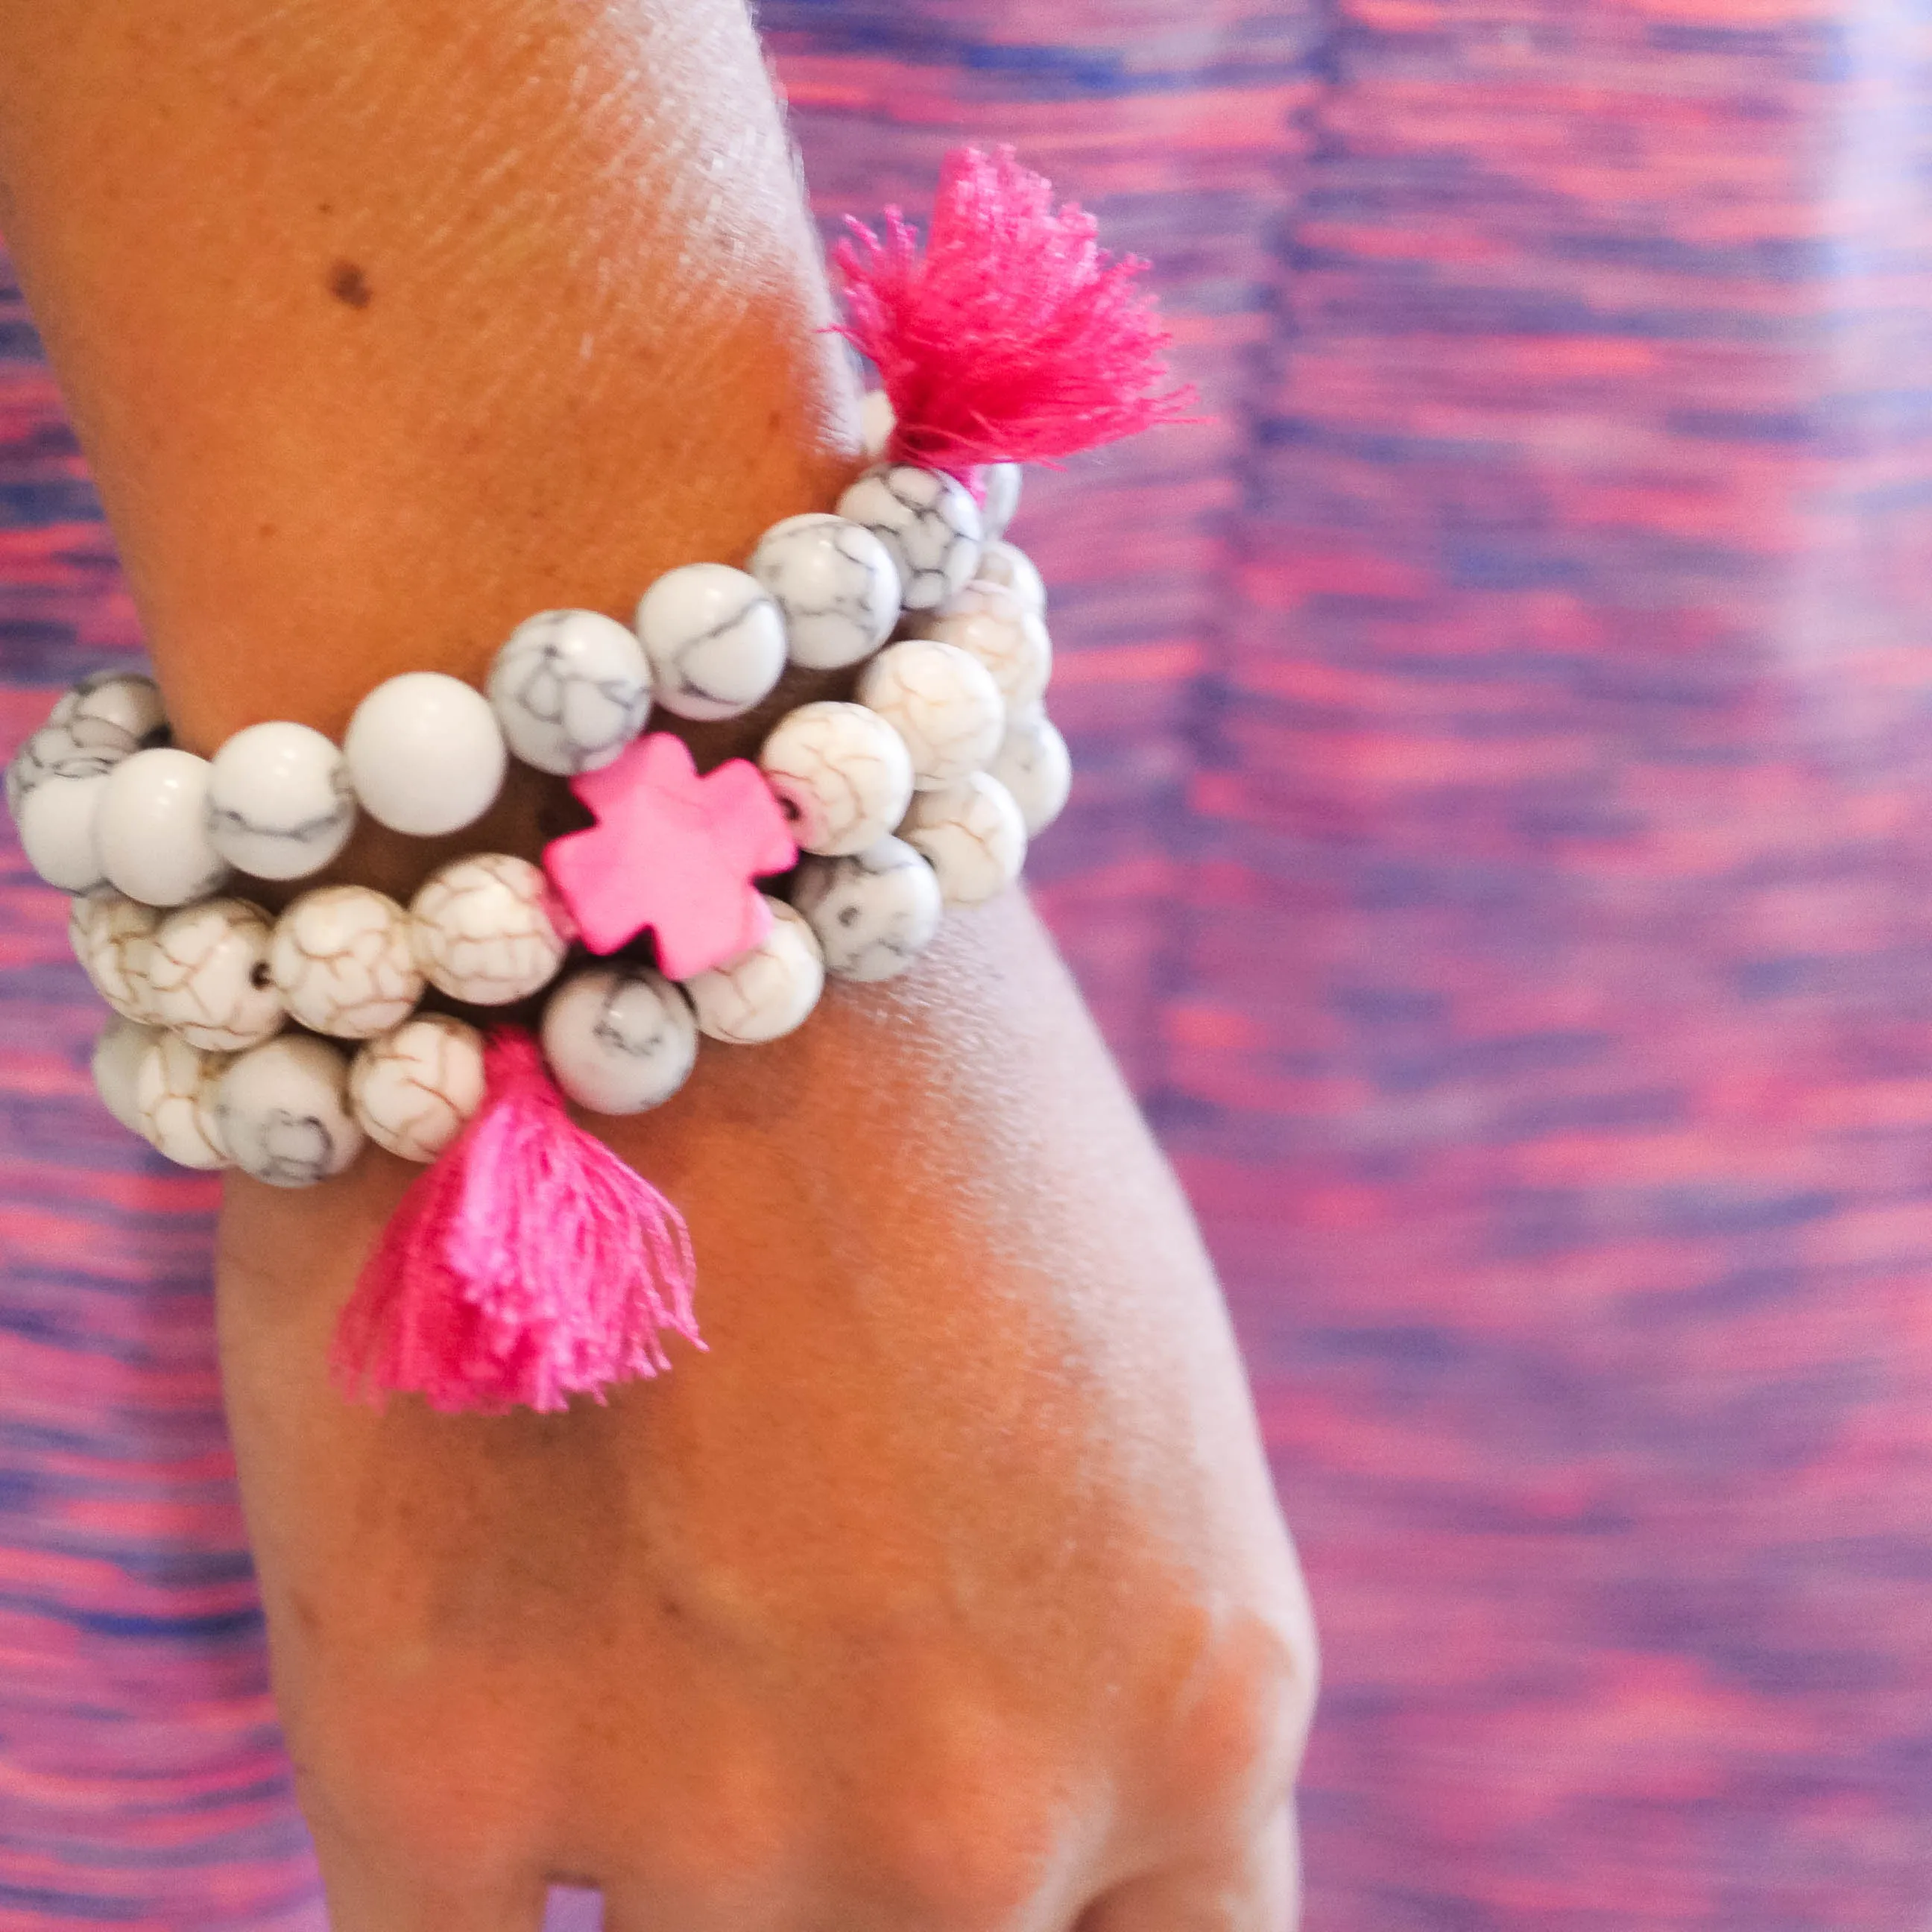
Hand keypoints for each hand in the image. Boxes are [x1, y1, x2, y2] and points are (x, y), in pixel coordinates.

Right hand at [217, 894, 1315, 1930]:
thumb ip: (1085, 1627)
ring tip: (622, 1626)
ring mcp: (716, 1816)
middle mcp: (984, 1810)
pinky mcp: (426, 1756)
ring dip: (659, 1861)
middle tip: (780, 1713)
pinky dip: (462, 1887)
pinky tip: (470, 1710)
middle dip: (852, 1891)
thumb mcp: (1115, 1387)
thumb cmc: (908, 1077)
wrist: (660, 844)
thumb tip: (1015, 1812)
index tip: (982, 1909)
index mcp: (1197, 1693)